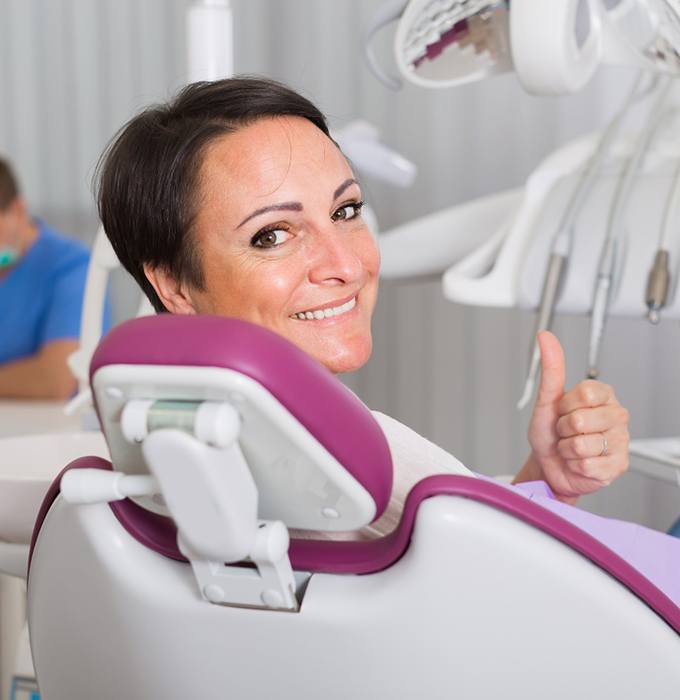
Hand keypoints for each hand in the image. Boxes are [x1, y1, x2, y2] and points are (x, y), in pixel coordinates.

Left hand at [524, 331, 629, 502]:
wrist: (549, 464)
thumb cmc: (550, 432)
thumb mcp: (547, 400)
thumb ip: (551, 368)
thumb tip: (546, 337)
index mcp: (603, 395)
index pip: (585, 393)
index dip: (564, 405)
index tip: (562, 410)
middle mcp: (616, 416)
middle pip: (580, 420)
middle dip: (563, 429)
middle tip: (565, 432)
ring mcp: (620, 441)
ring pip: (581, 445)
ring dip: (567, 449)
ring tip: (571, 447)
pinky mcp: (617, 465)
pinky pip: (587, 465)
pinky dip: (574, 465)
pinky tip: (578, 461)